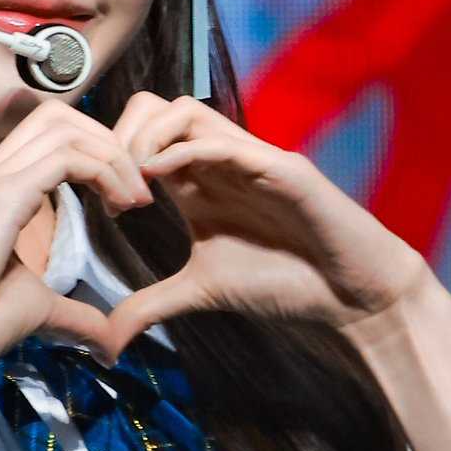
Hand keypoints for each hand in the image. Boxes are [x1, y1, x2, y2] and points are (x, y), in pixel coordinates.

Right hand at [0, 99, 154, 397]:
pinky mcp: (2, 196)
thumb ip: (76, 315)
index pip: (49, 136)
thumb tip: (110, 344)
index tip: (123, 201)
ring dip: (112, 156)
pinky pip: (67, 158)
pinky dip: (105, 172)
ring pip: (65, 129)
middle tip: (136, 191)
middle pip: (59, 117)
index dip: (96, 156)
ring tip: (134, 198)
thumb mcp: (37, 310)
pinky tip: (121, 206)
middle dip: (108, 143)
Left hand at [97, 91, 437, 361]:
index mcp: (197, 180)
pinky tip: (159, 179)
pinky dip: (184, 152)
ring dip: (147, 139)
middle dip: (120, 137)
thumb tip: (104, 343)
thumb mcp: (200, 292)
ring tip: (133, 185)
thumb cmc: (284, 284)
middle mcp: (220, 160)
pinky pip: (226, 144)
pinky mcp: (282, 169)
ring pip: (186, 111)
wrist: (350, 295)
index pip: (141, 134)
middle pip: (154, 106)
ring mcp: (251, 158)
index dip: (110, 158)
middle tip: (110, 187)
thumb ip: (149, 306)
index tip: (101, 204)